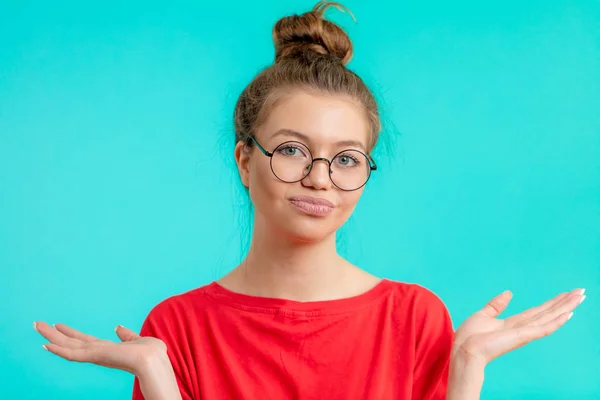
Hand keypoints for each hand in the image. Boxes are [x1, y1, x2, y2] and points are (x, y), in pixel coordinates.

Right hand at [33, 321, 167, 376]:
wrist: (153, 360)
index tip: (58, 325)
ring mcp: (95, 355)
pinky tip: (46, 344)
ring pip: (67, 346)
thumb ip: (126, 335)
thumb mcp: (136, 340)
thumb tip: (117, 327)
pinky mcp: (95, 356)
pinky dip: (59, 350)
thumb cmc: (150, 353)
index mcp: (106, 348)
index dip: (70, 333)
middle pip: (70, 342)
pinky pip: (73, 354)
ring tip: (37, 326)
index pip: (84, 340)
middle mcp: (97, 352)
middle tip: (38, 324)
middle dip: (54, 334)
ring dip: (51, 336)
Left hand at [452, 288, 585, 365]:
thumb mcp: (483, 315)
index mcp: (513, 323)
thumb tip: (509, 293)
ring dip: (566, 307)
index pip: (537, 311)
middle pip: (547, 312)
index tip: (564, 293)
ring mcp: (524, 333)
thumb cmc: (469, 337)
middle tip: (581, 292)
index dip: (551, 302)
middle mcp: (522, 328)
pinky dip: (557, 320)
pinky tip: (569, 313)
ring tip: (580, 297)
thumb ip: (497, 305)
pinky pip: (544, 327)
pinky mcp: (523, 336)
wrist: (464, 350)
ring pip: (550, 317)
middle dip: (564, 302)